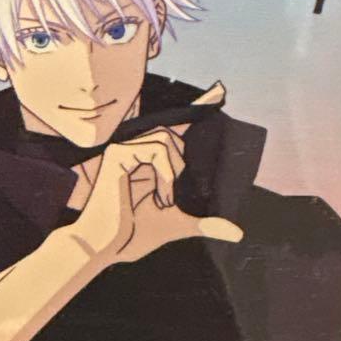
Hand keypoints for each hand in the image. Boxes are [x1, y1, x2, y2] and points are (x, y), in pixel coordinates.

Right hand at [66, 111, 243, 267]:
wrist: (105, 248)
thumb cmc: (133, 234)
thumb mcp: (176, 224)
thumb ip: (203, 222)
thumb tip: (236, 232)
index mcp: (146, 159)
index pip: (176, 126)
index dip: (198, 108)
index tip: (220, 91)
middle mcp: (134, 148)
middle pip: (172, 133)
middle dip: (181, 163)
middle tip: (169, 197)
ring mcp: (123, 148)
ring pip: (164, 138)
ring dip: (173, 171)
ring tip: (164, 200)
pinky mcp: (117, 154)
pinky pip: (154, 149)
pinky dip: (164, 173)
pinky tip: (159, 197)